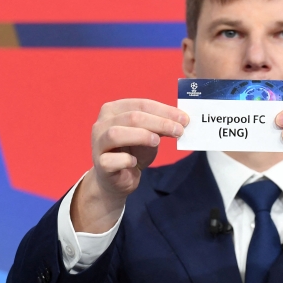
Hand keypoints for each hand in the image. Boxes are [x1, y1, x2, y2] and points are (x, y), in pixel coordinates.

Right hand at [72, 99, 187, 232]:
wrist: (117, 179)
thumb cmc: (132, 152)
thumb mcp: (149, 135)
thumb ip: (160, 126)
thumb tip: (181, 121)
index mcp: (114, 110)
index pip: (141, 104)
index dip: (164, 111)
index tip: (184, 119)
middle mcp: (102, 124)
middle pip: (131, 117)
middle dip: (159, 123)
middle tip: (179, 130)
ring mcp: (98, 144)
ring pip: (116, 134)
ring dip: (141, 136)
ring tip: (157, 141)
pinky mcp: (100, 164)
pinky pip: (111, 160)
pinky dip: (125, 160)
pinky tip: (134, 162)